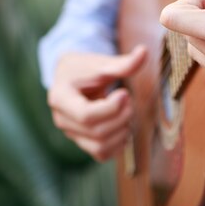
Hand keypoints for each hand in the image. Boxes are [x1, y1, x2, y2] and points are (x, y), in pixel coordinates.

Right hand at [47, 46, 146, 160]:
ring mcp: (72, 133)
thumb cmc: (85, 68)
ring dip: (122, 132)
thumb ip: (122, 63)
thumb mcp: (101, 63)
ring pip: (100, 147)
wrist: (73, 78)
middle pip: (96, 131)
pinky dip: (119, 144)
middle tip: (130, 100)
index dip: (111, 108)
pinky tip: (125, 125)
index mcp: (60, 98)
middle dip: (121, 117)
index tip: (124, 93)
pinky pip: (102, 154)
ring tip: (128, 112)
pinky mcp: (83, 141)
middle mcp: (62, 120)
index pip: (86, 115)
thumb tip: (144, 51)